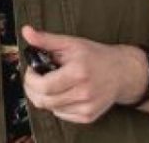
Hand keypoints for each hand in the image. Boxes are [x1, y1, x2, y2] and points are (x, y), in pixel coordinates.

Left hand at [22, 25, 148, 123]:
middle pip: (44, 100)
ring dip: (43, 96)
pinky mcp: (89, 116)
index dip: (30, 79)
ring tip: (49, 83)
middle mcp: (84, 93)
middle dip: (32, 89)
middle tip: (35, 78)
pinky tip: (61, 92)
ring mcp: (87, 107)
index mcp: (78, 73)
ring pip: (51, 108)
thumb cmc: (95, 56)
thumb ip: (46, 39)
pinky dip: (55, 104)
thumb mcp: (70, 42)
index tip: (31, 70)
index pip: (44, 86)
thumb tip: (26, 32)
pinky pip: (61, 114)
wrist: (122, 73)